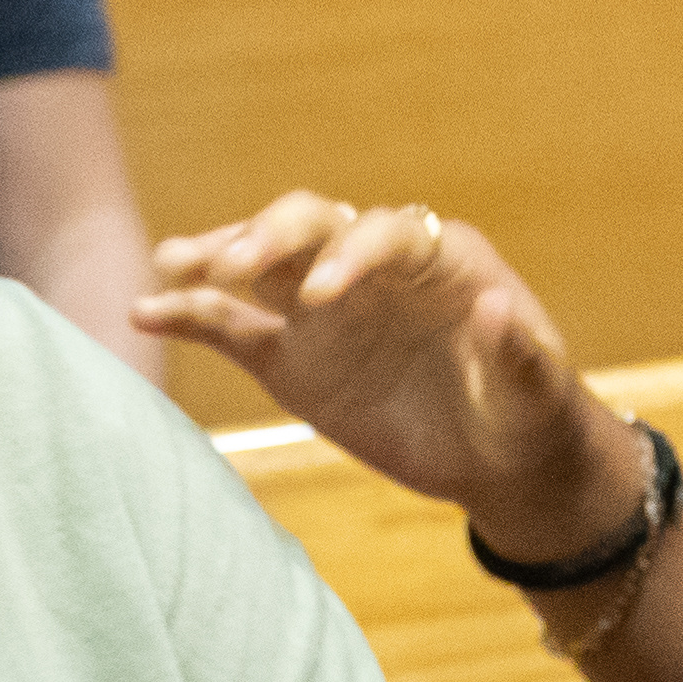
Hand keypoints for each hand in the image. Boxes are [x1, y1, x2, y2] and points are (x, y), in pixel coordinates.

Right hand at [138, 193, 617, 552]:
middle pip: (309, 224)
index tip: (321, 295)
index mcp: (434, 259)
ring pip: (260, 263)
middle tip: (230, 263)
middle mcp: (368, 267)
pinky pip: (230, 325)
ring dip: (215, 255)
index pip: (384, 233)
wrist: (498, 457)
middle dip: (269, 236)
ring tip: (169, 265)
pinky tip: (145, 314)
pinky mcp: (290, 354)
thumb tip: (495, 307)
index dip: (350, 255)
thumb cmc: (527, 411)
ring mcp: (320, 308)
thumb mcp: (537, 391)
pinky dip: (188, 316)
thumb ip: (518, 351)